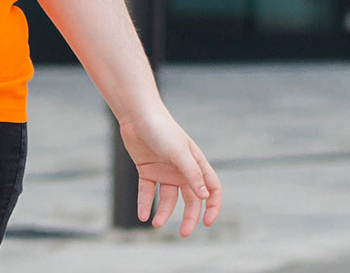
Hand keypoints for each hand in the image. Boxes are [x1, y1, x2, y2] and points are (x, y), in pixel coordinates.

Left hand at [119, 104, 221, 236]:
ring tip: (156, 224)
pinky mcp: (147, 171)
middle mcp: (182, 170)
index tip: (207, 222)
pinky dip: (145, 204)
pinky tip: (142, 215)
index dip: (213, 206)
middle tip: (183, 233)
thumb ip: (192, 174)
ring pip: (169, 199)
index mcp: (196, 164)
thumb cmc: (162, 130)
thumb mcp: (179, 153)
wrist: (137, 116)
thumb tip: (205, 197)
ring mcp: (165, 171)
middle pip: (191, 200)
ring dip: (164, 213)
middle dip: (189, 218)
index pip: (212, 189)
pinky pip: (148, 192)